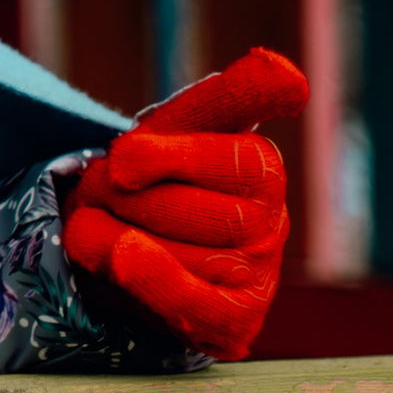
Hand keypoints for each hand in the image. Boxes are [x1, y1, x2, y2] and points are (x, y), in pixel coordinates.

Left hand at [62, 48, 308, 361]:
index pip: (227, 156)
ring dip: (115, 236)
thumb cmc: (153, 176)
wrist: (126, 249)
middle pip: (182, 207)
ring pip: (172, 253)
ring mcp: (256, 278)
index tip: (125, 162)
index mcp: (262, 166)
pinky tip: (123, 255)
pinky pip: (189, 302)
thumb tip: (283, 70)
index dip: (165, 157)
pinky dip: (151, 278)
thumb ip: (228, 93)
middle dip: (124, 197)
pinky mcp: (231, 322)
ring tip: (111, 229)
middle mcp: (272, 223)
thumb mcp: (180, 125)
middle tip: (109, 195)